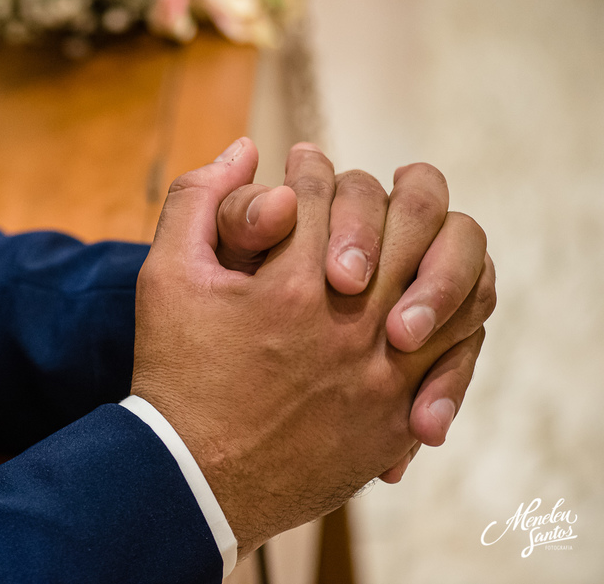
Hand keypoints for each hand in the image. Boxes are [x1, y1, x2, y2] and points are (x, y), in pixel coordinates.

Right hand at [132, 139, 493, 554]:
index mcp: (290, 288)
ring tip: (411, 235)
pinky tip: (426, 297)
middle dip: (387, 190)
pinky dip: (454, 312)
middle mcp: (349, 329)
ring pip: (452, 284)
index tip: (300, 164)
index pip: (323, 194)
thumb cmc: (175, 372)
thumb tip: (243, 147)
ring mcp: (382, 376)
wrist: (195, 478)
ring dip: (435, 247)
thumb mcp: (164, 276)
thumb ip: (198, 200)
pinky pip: (459, 350)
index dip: (309, 168)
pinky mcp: (398, 416)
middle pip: (406, 224)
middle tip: (374, 184)